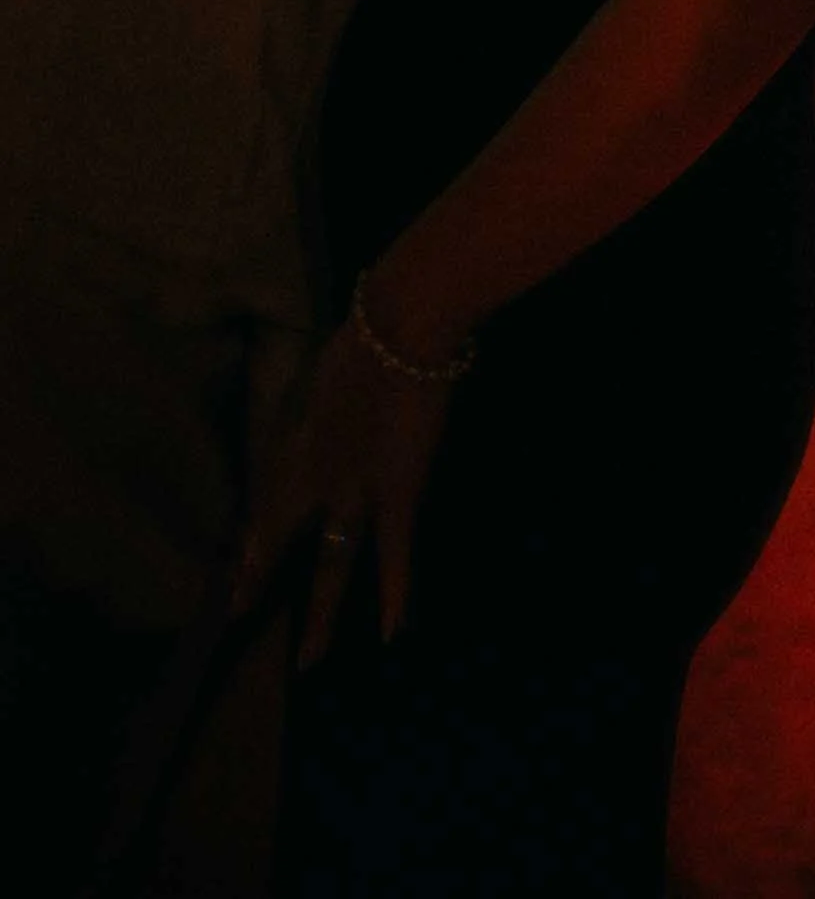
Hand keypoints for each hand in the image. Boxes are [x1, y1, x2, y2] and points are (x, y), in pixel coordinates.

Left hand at [237, 318, 450, 659]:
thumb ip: (318, 405)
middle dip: (261, 577)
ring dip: (322, 614)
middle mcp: (313, 478)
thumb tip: (318, 413)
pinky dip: (396, 592)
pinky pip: (393, 551)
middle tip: (239, 616)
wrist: (401, 330)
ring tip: (310, 660)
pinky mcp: (396, 494)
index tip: (236, 569)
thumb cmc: (366, 335)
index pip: (265, 502)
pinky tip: (392, 633)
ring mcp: (353, 493)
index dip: (252, 538)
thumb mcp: (324, 374)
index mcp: (296, 444)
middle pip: (280, 539)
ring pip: (332, 564)